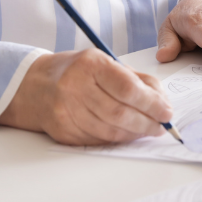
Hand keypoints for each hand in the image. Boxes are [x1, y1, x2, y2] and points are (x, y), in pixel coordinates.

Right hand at [0, 50, 172, 145]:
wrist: (34, 86)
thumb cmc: (76, 71)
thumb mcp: (104, 62)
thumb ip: (135, 78)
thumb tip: (162, 101)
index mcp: (90, 64)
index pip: (128, 88)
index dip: (152, 103)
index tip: (166, 111)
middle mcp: (75, 86)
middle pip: (120, 113)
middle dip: (146, 122)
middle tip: (160, 126)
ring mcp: (66, 110)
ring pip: (109, 130)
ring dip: (134, 134)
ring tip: (147, 130)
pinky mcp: (62, 130)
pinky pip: (97, 139)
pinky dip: (117, 139)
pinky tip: (126, 134)